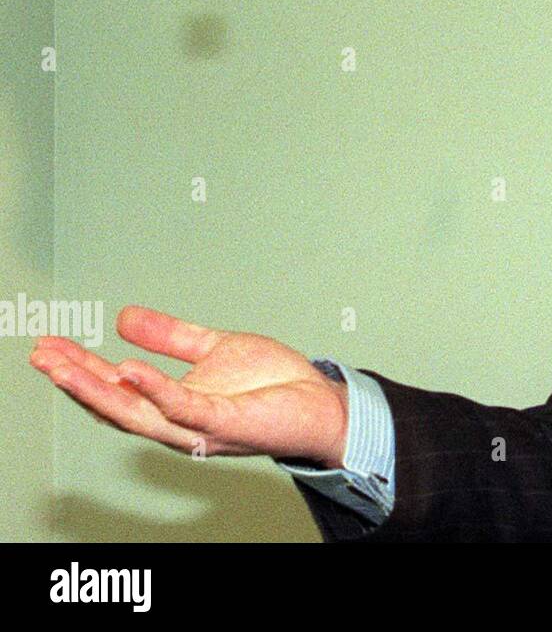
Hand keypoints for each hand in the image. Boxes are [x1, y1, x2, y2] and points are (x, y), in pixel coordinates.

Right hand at [29, 305, 348, 467]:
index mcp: (171, 404)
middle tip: (41, 356)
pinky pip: (183, 408)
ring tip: (66, 367)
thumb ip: (171, 336)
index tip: (48, 345)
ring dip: (98, 391)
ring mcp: (199, 426)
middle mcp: (177, 421)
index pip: (115, 388)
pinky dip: (155, 391)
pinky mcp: (224, 422)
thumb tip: (124, 317)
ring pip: (137, 414)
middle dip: (74, 381)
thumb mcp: (214, 348)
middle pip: (114, 405)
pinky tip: (130, 372)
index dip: (79, 368)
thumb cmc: (272, 384)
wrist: (319, 402)